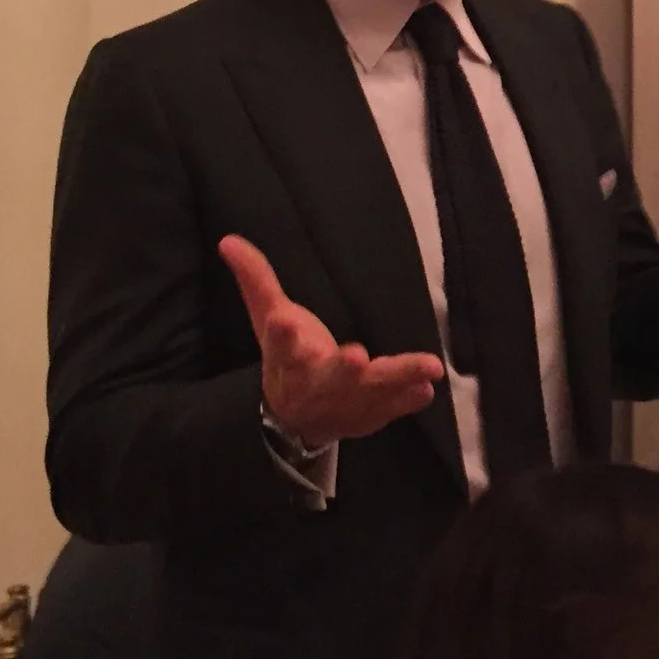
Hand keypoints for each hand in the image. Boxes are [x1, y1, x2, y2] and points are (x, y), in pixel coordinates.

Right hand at [220, 235, 443, 452]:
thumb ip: (257, 280)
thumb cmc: (288, 358)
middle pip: (328, 378)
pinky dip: (408, 400)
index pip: (281, 346)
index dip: (283, 335)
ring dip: (397, 380)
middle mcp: (315, 384)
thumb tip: (228, 240)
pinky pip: (391, 409)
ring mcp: (345, 404)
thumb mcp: (268, 318)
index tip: (283, 321)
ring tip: (429, 367)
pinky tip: (428, 387)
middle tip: (356, 355)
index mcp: (288, 360)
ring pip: (371, 393)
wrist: (296, 419)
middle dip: (342, 369)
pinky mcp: (369, 415)